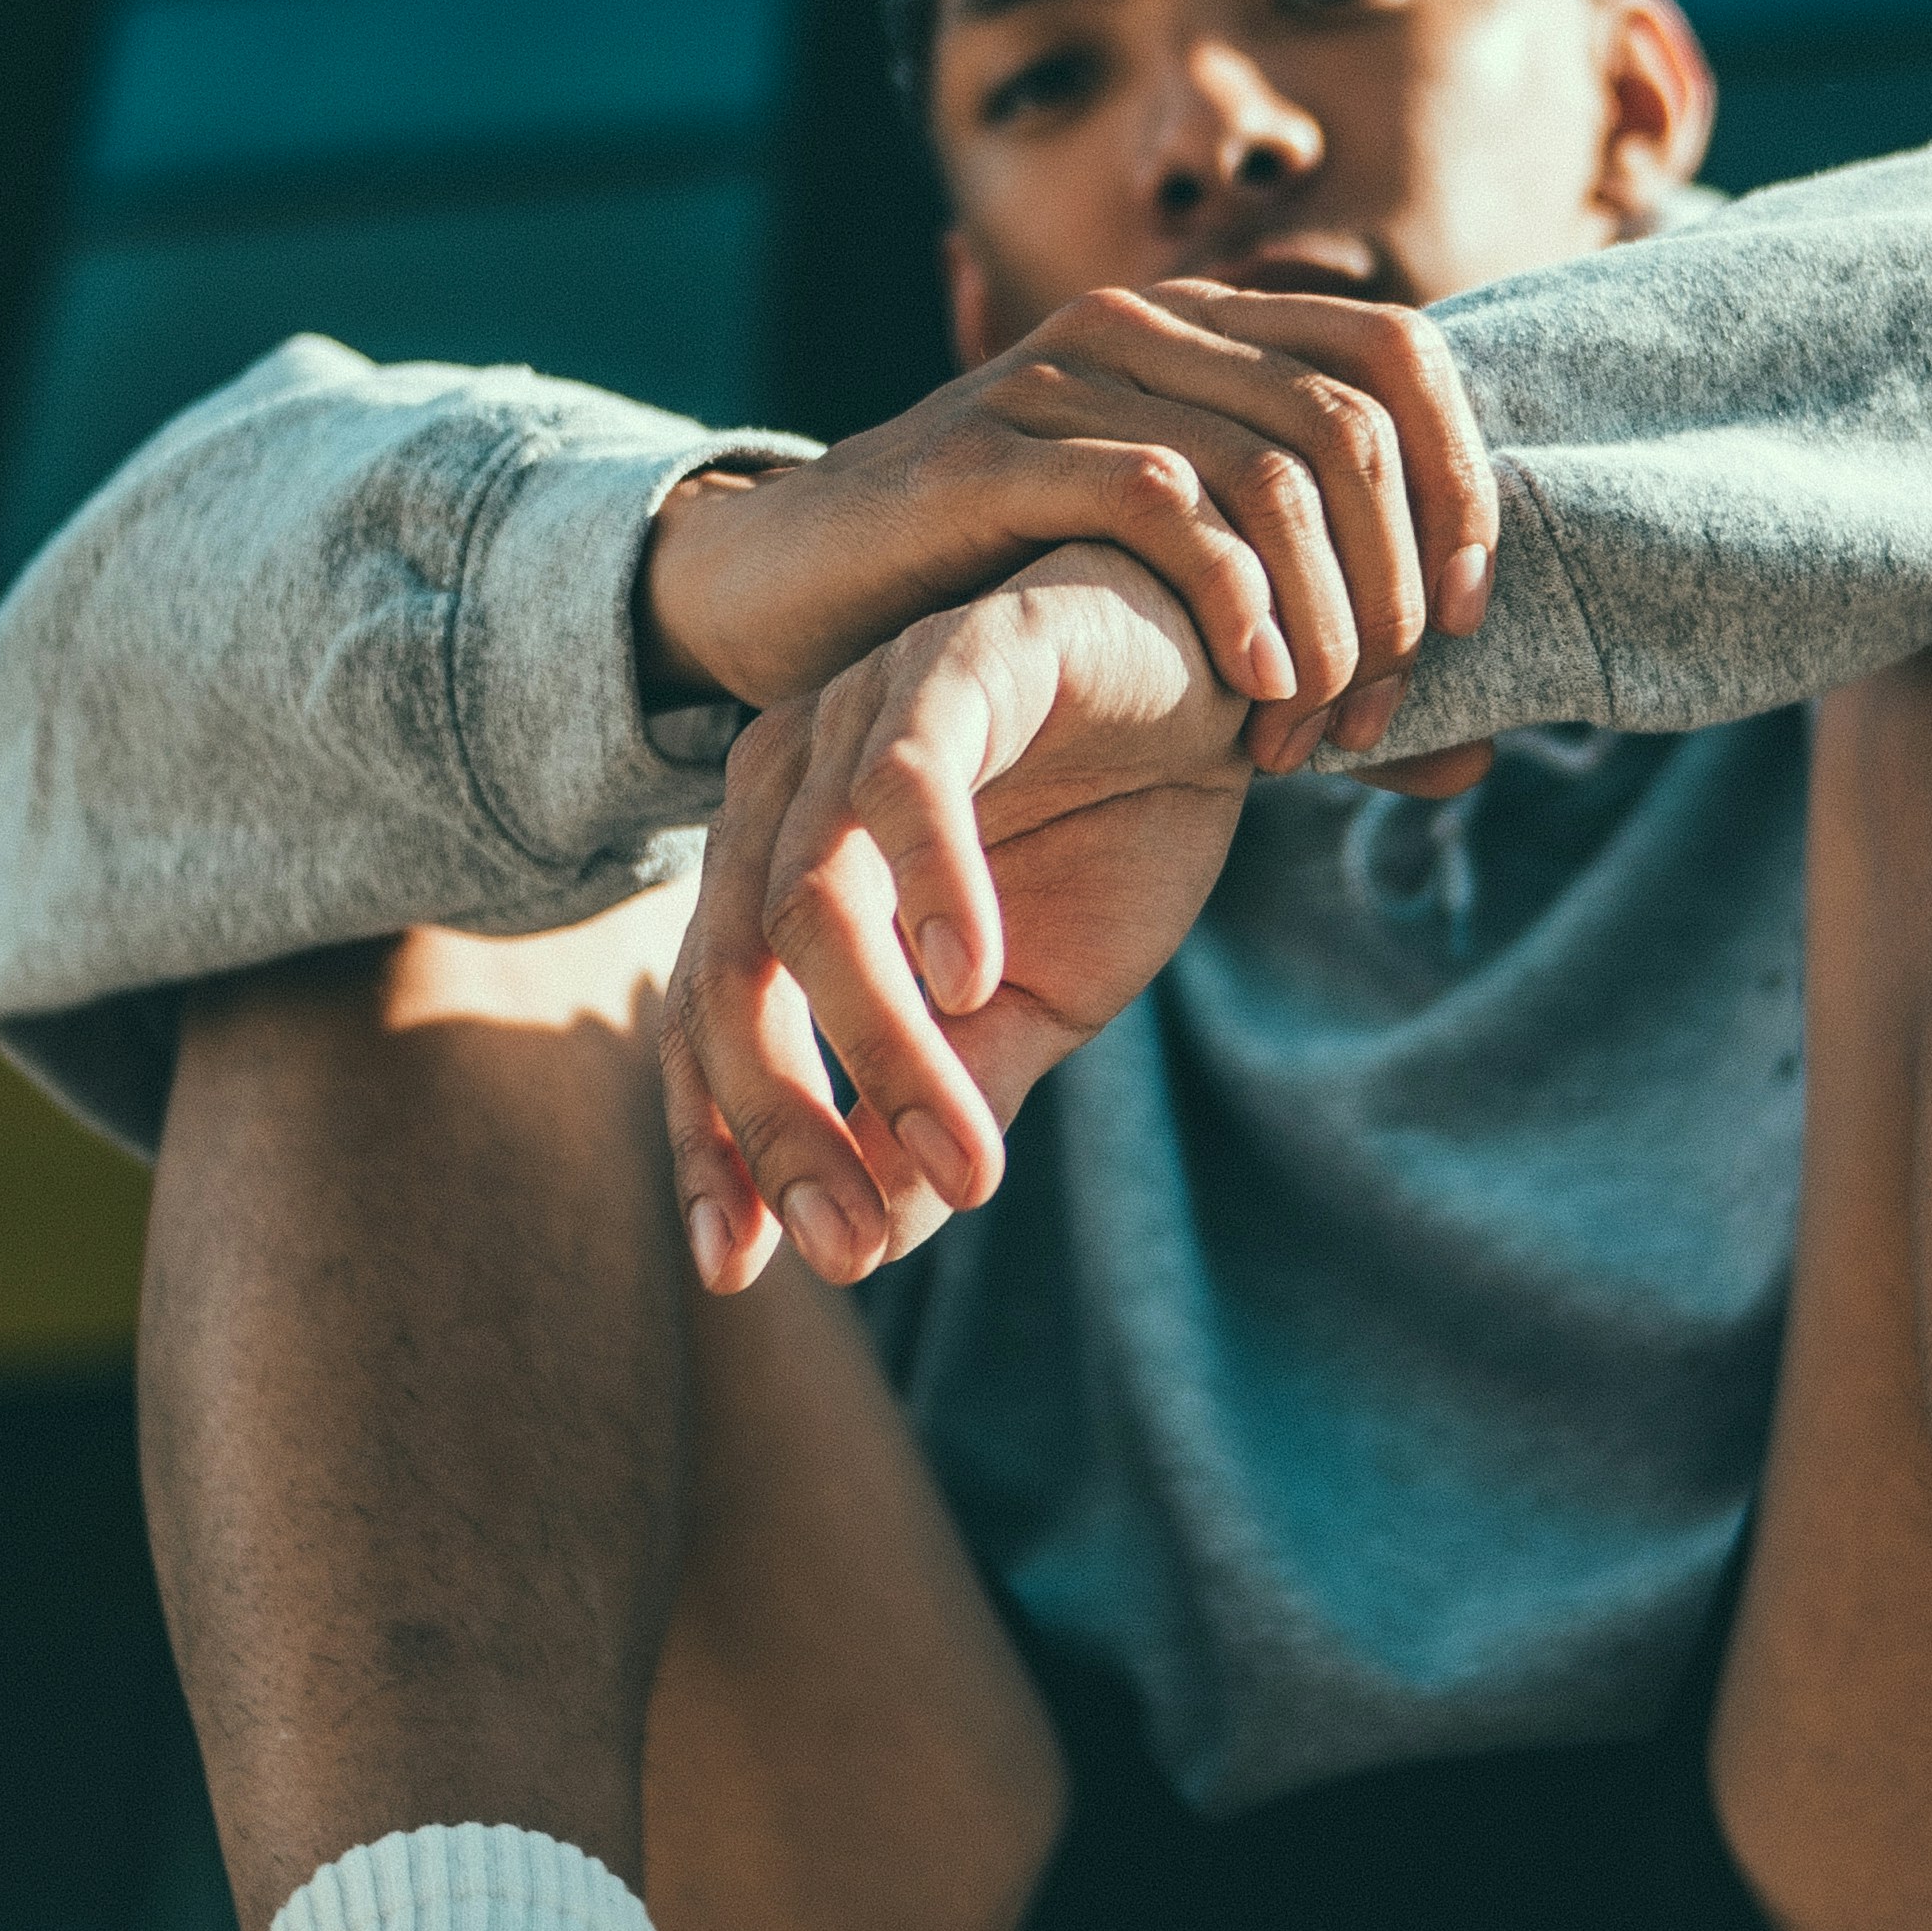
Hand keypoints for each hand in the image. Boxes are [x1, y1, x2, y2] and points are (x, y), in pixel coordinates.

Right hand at [638, 283, 1493, 769]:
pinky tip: (1253, 688)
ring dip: (1328, 613)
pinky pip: (1164, 499)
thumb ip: (1325, 670)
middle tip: (1377, 709)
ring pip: (1277, 466)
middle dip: (1398, 581)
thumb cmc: (1002, 606)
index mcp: (1209, 334)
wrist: (795, 594)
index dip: (1462, 488)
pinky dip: (1237, 600)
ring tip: (1313, 726)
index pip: (1403, 360)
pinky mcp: (992, 451)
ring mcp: (1064, 378)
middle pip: (1358, 420)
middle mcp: (1147, 328)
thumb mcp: (1182, 621)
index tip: (1462, 626)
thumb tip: (1480, 761)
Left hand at [656, 545, 1250, 1291]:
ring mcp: (857, 713)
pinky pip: (907, 780)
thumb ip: (942, 1099)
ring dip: (880, 1049)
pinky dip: (930, 888)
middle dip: (781, 1128)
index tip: (743, 1273)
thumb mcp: (1028, 999)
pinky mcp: (953, 657)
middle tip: (849, 1250)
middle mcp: (786, 784)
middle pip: (728, 977)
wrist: (1230, 682)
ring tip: (970, 1163)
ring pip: (809, 902)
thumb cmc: (1113, 824)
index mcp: (778, 862)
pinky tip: (973, 977)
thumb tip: (866, 1243)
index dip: (713, 1149)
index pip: (701, 1023)